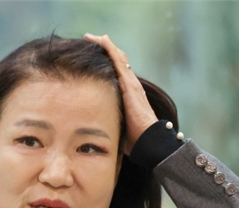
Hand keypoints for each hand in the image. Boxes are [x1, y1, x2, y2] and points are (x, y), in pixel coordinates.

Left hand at [83, 33, 157, 154]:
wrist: (149, 139)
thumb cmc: (135, 138)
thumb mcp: (119, 125)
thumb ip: (111, 121)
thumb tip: (97, 129)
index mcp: (129, 94)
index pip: (117, 72)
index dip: (107, 61)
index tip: (93, 55)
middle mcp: (131, 85)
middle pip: (117, 61)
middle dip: (104, 49)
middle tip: (90, 41)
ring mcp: (131, 83)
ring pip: (118, 57)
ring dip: (105, 45)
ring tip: (92, 37)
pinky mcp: (129, 84)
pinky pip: (119, 61)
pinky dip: (110, 49)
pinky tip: (102, 40)